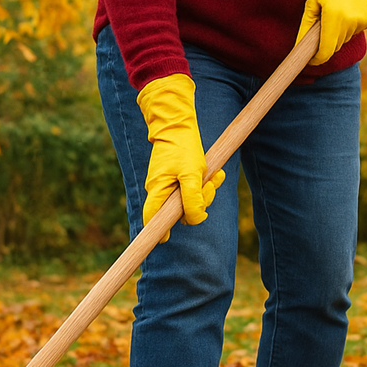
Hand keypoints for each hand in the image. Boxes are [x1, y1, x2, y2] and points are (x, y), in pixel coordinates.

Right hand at [136, 74, 224, 239]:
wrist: (180, 126)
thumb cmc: (183, 149)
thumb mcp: (191, 174)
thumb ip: (192, 199)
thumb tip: (194, 219)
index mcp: (157, 190)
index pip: (151, 218)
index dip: (157, 231)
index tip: (164, 240)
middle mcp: (161, 190)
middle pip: (180, 212)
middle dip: (199, 202)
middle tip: (208, 185)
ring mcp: (170, 184)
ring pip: (191, 200)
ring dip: (206, 191)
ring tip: (213, 176)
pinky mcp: (180, 179)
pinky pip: (195, 189)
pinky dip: (206, 184)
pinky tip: (214, 175)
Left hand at [296, 0, 366, 65]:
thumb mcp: (313, 2)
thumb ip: (306, 25)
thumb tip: (299, 46)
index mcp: (333, 18)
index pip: (325, 51)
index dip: (317, 59)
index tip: (311, 59)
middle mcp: (348, 23)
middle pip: (334, 47)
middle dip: (325, 44)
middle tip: (321, 29)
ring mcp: (360, 23)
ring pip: (343, 40)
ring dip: (337, 34)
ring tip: (336, 14)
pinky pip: (353, 33)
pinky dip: (347, 28)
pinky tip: (347, 12)